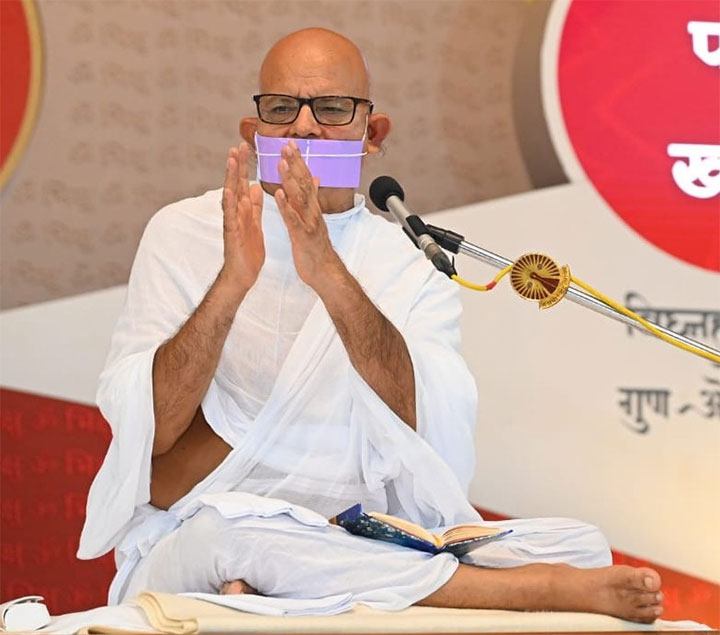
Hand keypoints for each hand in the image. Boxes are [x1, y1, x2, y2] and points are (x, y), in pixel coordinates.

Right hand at [220, 143, 264, 291]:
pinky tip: (228, 191)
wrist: (243, 274)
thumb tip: (255, 186)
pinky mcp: (231, 233)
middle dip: (237, 165)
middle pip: (236, 184)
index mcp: (244, 210)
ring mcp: (232, 222)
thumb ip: (255, 206)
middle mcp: (236, 212)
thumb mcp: (255, 224)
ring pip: (230, 196)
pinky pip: (230, 217)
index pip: (243, 183)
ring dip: (230, 178)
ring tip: (231, 160)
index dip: (244, 166)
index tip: (244, 147)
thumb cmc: (248, 251)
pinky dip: (229, 203)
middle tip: (237, 145)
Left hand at [274, 142, 342, 288]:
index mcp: (312, 208)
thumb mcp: (315, 220)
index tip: (290, 145)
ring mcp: (309, 223)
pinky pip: (293, 219)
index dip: (298, 162)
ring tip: (281, 163)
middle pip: (304, 183)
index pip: (306, 180)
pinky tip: (278, 194)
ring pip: (300, 198)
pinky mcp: (303, 236)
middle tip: (286, 145)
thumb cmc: (317, 248)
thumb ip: (314, 198)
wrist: (325, 272)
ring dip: (290, 179)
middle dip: (295, 164)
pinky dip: (286, 206)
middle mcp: (312, 212)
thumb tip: (316, 180)